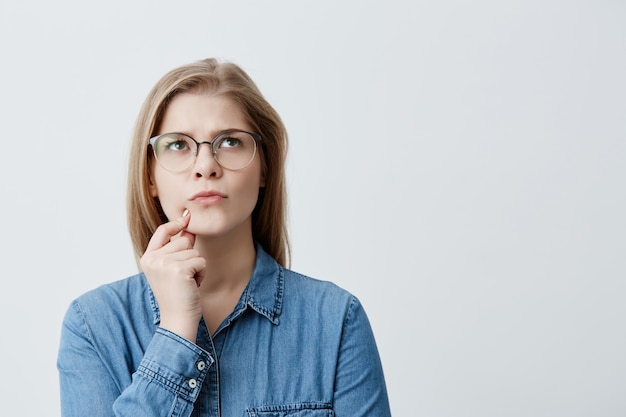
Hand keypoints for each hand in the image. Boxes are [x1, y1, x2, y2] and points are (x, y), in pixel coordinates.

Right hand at [140, 210, 205, 342]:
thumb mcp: (173, 269)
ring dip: (196, 266)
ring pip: (193, 251)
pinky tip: (193, 285)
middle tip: (183, 278)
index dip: (175, 224)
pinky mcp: (179, 270)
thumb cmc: (177, 296)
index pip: (162, 231)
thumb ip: (178, 249)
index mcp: (148, 258)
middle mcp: (153, 259)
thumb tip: (188, 228)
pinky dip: (201, 273)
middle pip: (183, 241)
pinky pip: (200, 261)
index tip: (186, 218)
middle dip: (190, 257)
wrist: (178, 319)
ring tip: (187, 283)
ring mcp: (164, 264)